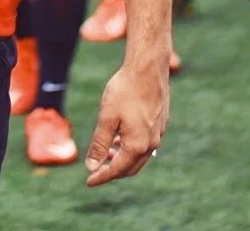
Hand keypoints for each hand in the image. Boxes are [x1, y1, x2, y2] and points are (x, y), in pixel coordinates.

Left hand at [85, 52, 169, 186]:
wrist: (148, 69)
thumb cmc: (125, 91)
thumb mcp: (106, 118)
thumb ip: (99, 144)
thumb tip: (91, 167)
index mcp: (137, 145)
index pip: (117, 170)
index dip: (101, 177)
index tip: (88, 181)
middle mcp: (151, 144)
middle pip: (130, 168)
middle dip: (112, 170)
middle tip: (95, 169)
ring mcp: (158, 134)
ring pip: (139, 156)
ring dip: (122, 158)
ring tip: (105, 152)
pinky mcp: (160, 123)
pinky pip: (145, 144)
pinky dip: (131, 147)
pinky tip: (120, 137)